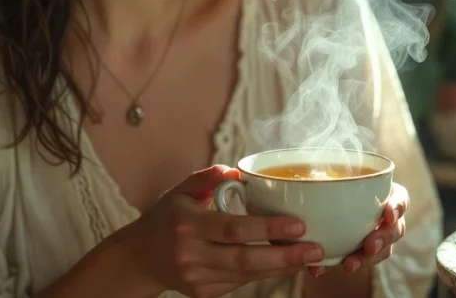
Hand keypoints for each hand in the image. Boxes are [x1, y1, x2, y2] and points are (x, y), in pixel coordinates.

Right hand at [121, 165, 325, 297]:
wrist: (140, 258)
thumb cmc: (167, 217)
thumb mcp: (182, 191)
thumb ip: (209, 177)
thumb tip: (238, 171)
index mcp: (187, 224)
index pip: (233, 229)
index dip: (268, 229)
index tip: (298, 225)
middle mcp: (190, 254)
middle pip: (245, 259)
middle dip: (285, 256)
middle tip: (316, 248)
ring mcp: (196, 278)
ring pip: (246, 275)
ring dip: (281, 267)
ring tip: (310, 257)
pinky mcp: (203, 293)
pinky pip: (240, 282)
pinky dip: (264, 273)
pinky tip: (285, 264)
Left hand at [308, 182, 408, 277]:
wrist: (322, 205)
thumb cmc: (330, 182)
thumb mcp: (331, 178)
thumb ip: (327, 179)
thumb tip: (302, 179)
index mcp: (386, 195)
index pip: (400, 199)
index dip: (397, 207)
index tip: (388, 215)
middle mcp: (386, 218)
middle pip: (395, 230)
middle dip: (383, 239)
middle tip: (369, 246)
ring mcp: (378, 238)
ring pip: (382, 252)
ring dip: (365, 260)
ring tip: (349, 265)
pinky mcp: (361, 255)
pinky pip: (356, 263)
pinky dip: (337, 266)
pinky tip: (319, 270)